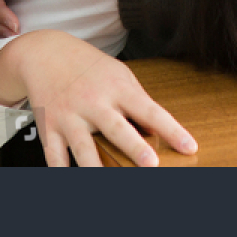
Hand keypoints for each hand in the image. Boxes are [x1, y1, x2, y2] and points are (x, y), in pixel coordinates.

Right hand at [0, 30, 196, 166]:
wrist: (46, 52)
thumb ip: (138, 101)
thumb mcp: (119, 74)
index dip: (171, 129)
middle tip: (151, 165)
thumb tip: (156, 131)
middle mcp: (93, 102)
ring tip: (106, 184)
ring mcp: (69, 116)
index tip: (189, 147)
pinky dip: (59, 171)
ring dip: (95, 167)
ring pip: (83, 147)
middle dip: (134, 147)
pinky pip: (54, 155)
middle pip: (116, 128)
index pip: (150, 110)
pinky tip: (66, 181)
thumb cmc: (90, 67)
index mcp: (117, 88)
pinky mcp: (49, 127)